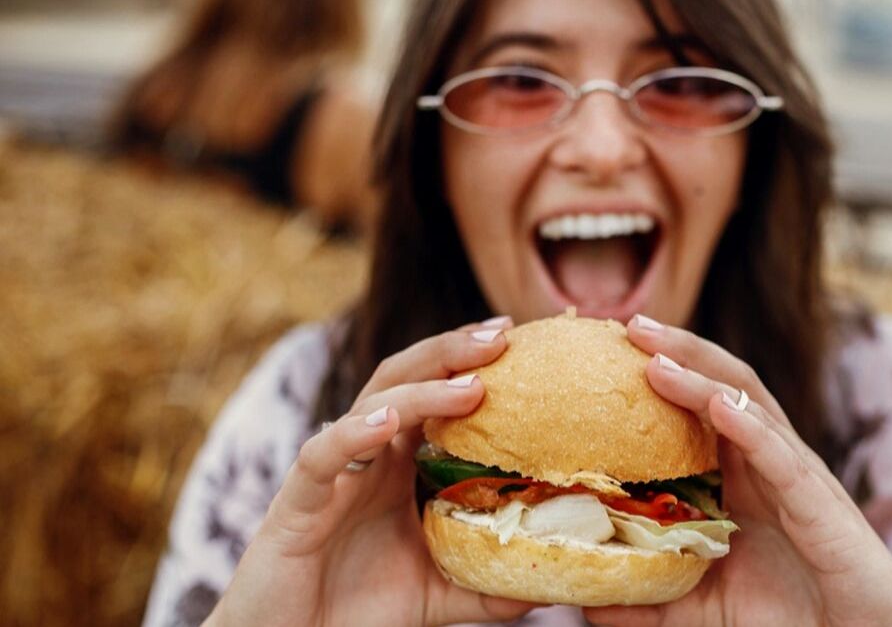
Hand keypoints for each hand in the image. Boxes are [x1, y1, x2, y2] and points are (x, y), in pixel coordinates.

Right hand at [206, 317, 541, 626]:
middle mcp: (367, 456)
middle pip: (407, 378)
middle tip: (503, 335)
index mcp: (397, 464)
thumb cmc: (357, 611)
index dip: (471, 362)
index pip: (436, 393)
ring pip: (373, 404)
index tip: (521, 340)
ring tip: (472, 383)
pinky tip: (387, 421)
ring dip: (423, 388)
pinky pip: (323, 455)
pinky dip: (353, 433)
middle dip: (453, 351)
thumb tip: (553, 581)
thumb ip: (490, 582)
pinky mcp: (296, 501)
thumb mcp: (440, 592)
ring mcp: (332, 472)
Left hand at [584, 316, 891, 626]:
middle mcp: (770, 464)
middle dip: (679, 349)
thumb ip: (649, 596)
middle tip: (627, 323)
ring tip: (655, 352)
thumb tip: (584, 598)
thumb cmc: (789, 620)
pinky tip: (718, 404)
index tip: (607, 351)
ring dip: (702, 374)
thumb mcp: (701, 608)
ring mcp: (798, 478)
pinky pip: (784, 457)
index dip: (661, 373)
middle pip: (724, 385)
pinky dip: (750, 426)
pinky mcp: (823, 506)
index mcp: (744, 476)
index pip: (700, 407)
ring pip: (750, 407)